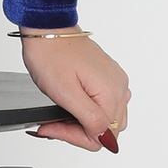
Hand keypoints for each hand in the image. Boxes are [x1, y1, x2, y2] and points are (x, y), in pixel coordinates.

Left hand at [18, 33, 130, 151]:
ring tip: (61, 114)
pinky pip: (103, 105)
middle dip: (78, 132)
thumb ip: (90, 118)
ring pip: (105, 120)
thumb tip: (104, 137)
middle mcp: (119, 88)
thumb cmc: (52, 55)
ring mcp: (115, 82)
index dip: (74, 136)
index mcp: (111, 93)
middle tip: (55, 122)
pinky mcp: (107, 77)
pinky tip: (71, 105)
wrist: (48, 30)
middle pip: (107, 130)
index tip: (53, 126)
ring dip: (82, 123)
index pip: (102, 136)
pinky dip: (86, 111)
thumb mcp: (66, 93)